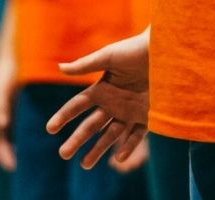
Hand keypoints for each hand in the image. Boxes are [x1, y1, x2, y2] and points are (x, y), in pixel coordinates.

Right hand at [47, 31, 150, 169]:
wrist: (165, 52)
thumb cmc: (135, 50)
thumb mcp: (108, 56)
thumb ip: (86, 65)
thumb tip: (59, 68)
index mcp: (101, 89)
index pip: (77, 106)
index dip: (63, 117)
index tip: (50, 129)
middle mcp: (112, 103)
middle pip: (90, 126)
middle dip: (76, 140)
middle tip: (63, 154)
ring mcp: (129, 112)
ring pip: (109, 135)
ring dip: (97, 150)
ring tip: (84, 165)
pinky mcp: (147, 117)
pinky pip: (135, 136)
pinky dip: (128, 147)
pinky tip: (119, 158)